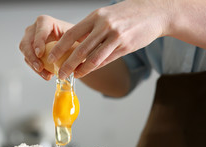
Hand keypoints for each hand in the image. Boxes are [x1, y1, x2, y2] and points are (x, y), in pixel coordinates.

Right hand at [19, 15, 73, 79]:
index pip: (39, 31)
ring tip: (46, 75)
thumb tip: (75, 58)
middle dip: (32, 57)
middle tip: (40, 67)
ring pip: (26, 53)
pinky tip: (46, 74)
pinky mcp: (29, 51)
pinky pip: (29, 61)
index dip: (38, 42)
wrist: (70, 43)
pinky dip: (36, 69)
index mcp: (45, 22)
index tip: (40, 54)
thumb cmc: (74, 38)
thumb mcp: (77, 38)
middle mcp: (34, 29)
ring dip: (34, 65)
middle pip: (26, 43)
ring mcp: (30, 40)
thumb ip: (75, 44)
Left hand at [49, 0, 172, 79]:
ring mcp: (115, 36)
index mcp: (96, 16)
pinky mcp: (125, 46)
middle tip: (60, 73)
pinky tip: (87, 72)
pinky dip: (94, 68)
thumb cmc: (127, 14)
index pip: (72, 34)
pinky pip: (106, 60)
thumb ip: (92, 29)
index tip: (51, 58)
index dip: (59, 48)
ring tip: (73, 75)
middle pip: (80, 49)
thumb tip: (76, 46)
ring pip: (93, 58)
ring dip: (81, 69)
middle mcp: (104, 25)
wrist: (154, 12)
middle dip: (67, 63)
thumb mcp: (106, 16)